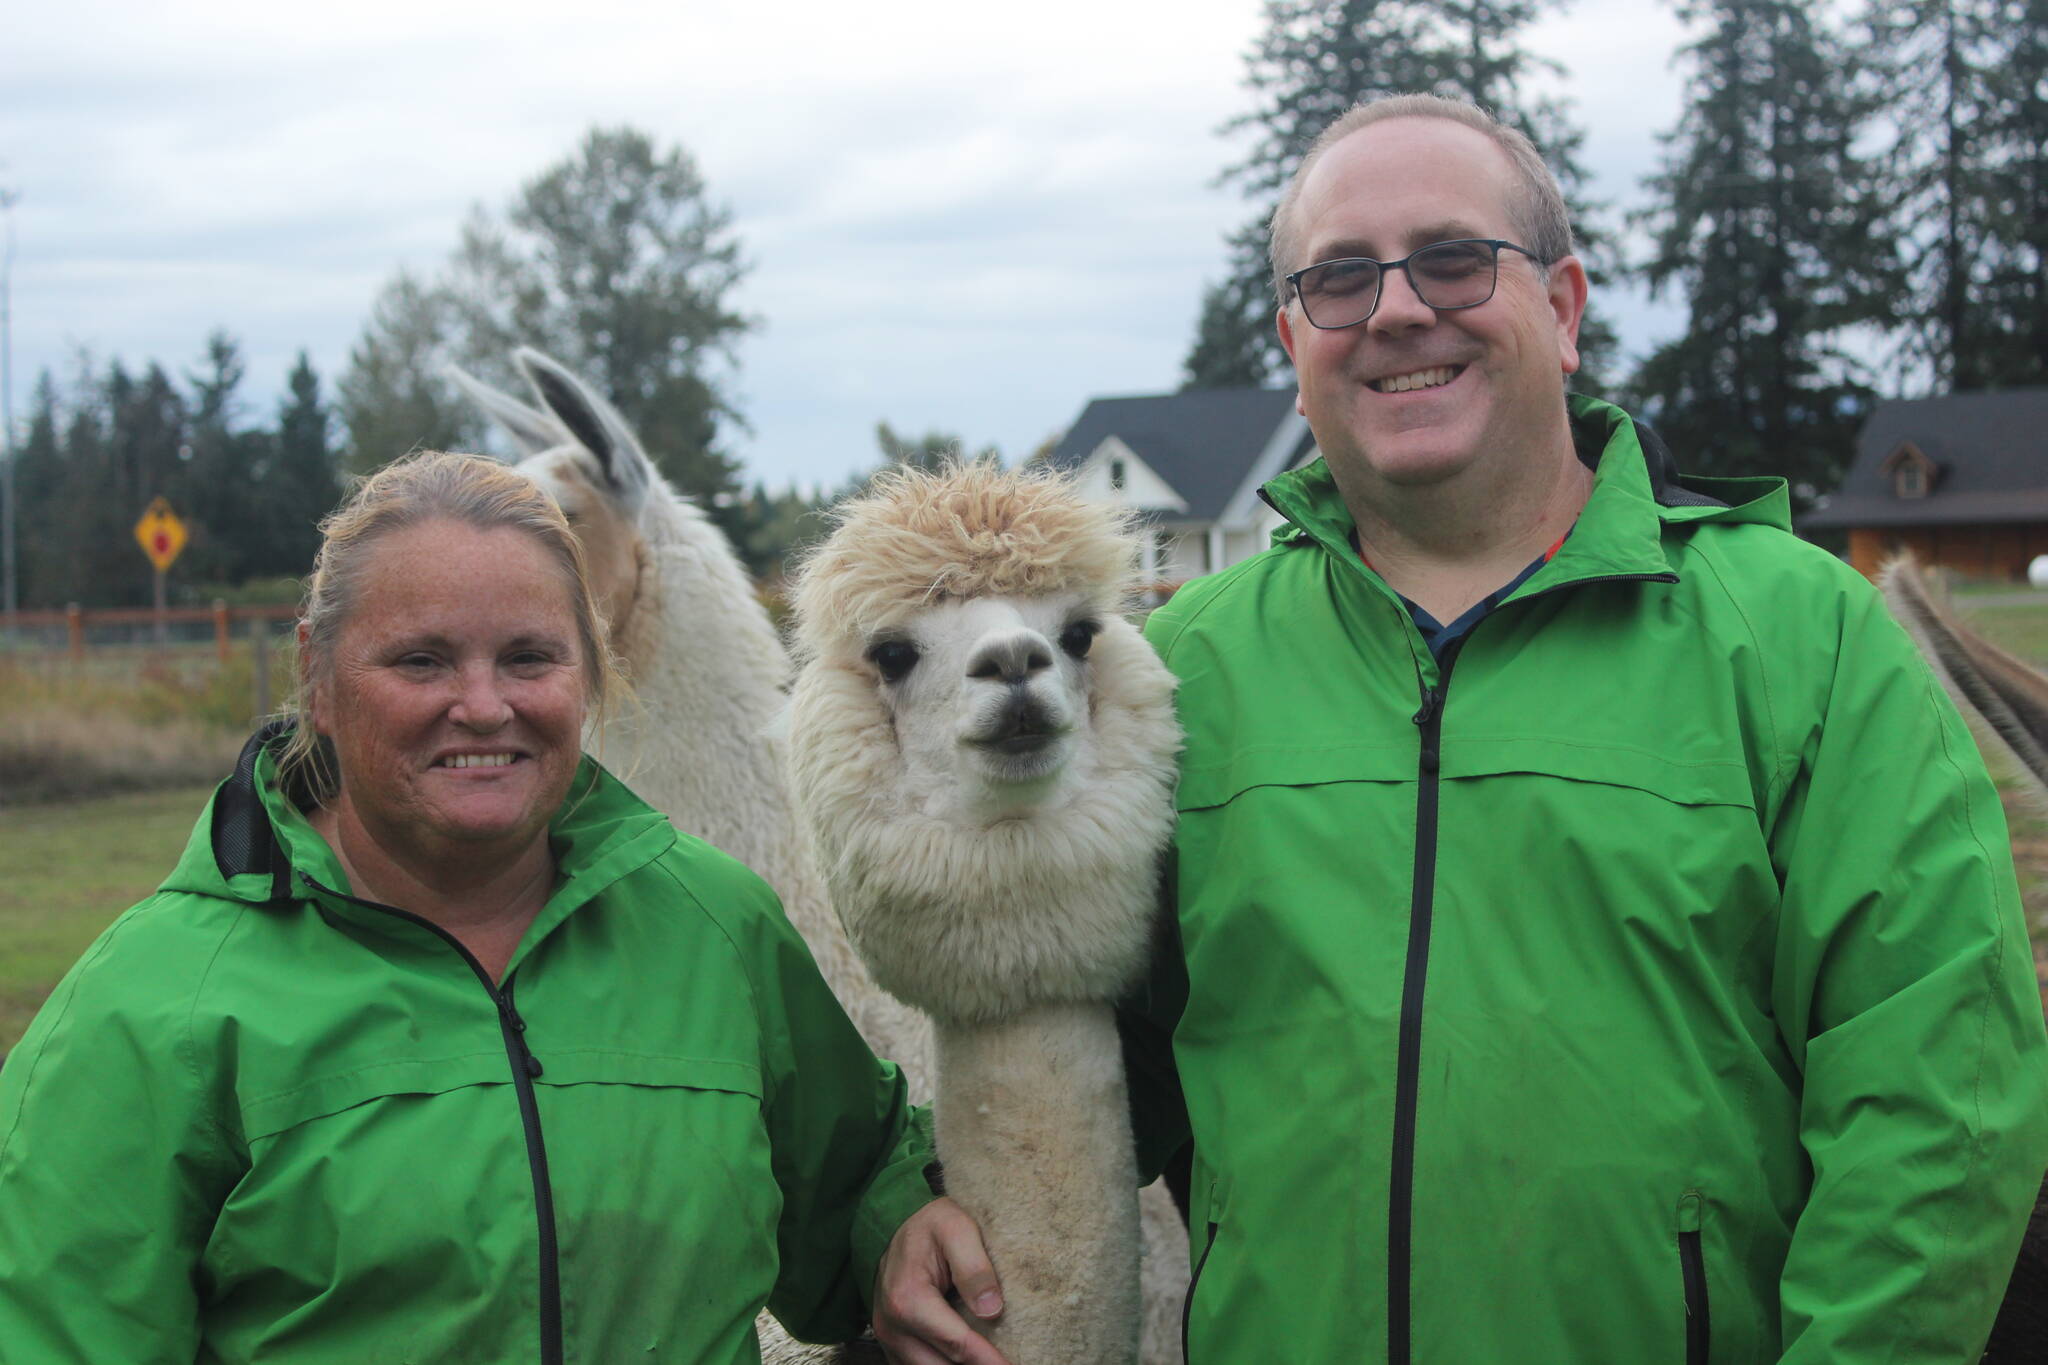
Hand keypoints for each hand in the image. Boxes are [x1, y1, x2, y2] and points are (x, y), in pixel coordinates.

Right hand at [873, 1196, 1012, 1364]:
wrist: (895, 1222)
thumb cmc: (929, 1224)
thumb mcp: (958, 1229)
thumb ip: (974, 1268)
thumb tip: (992, 1309)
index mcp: (909, 1298)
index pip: (957, 1343)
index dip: (989, 1360)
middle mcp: (893, 1324)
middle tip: (1005, 1362)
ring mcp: (889, 1336)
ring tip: (989, 1358)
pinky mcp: (892, 1341)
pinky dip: (942, 1364)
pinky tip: (967, 1359)